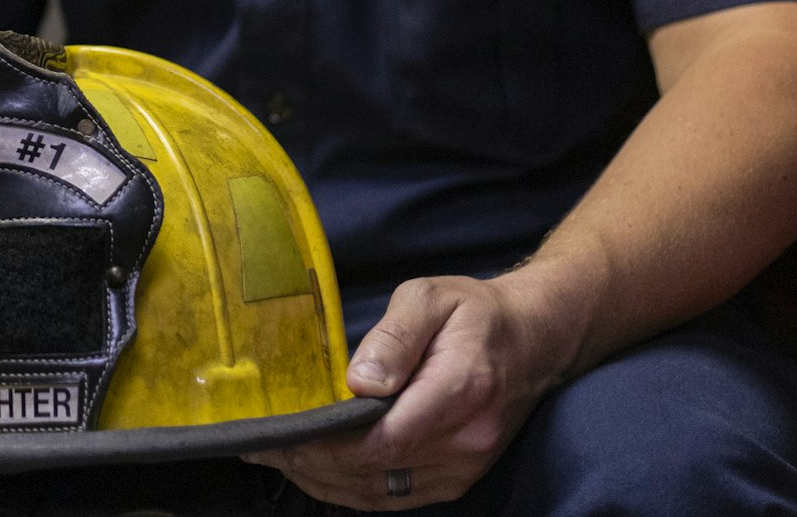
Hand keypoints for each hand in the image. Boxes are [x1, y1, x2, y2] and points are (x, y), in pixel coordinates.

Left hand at [243, 272, 579, 508]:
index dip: (329, 446)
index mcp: (460, 390)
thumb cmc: (474, 313)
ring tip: (280, 459)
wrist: (533, 340)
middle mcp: (466, 440)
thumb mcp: (430, 299)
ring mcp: (464, 466)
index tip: (283, 436)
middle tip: (264, 446)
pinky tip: (317, 474)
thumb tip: (360, 380)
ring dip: (326, 481)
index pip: (385, 438)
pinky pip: (398, 497)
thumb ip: (394, 337)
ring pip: (383, 493)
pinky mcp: (457, 477)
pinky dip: (352, 491)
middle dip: (314, 463)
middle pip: (377, 470)